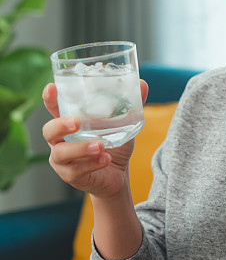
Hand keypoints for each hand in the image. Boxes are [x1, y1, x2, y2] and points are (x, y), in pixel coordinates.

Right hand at [42, 80, 148, 200]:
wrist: (117, 173)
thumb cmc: (113, 143)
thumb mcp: (123, 124)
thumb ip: (130, 105)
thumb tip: (142, 84)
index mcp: (68, 122)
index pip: (54, 107)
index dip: (50, 98)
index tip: (52, 88)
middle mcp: (60, 140)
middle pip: (49, 131)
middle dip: (60, 125)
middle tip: (77, 122)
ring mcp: (63, 160)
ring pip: (61, 153)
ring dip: (81, 148)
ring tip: (101, 146)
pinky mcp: (71, 175)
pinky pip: (76, 170)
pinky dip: (92, 164)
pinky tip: (106, 160)